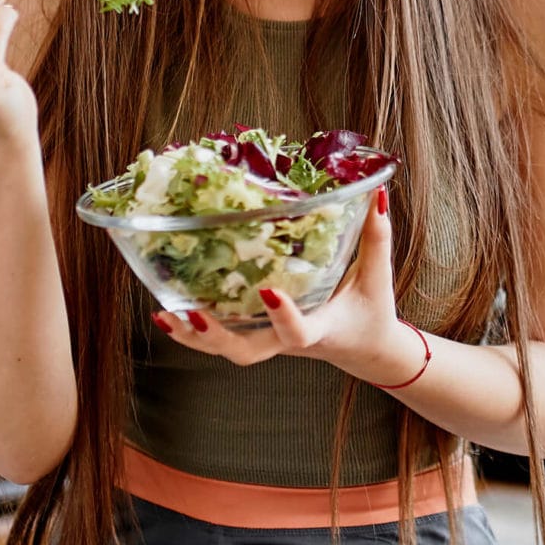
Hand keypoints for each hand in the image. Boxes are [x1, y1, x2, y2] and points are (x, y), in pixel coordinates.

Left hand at [149, 189, 424, 385]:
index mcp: (321, 329)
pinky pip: (221, 340)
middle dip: (216, 337)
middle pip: (246, 351)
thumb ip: (376, 237)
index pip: (299, 332)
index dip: (283, 316)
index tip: (268, 290)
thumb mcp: (377, 276)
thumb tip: (374, 193)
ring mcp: (270, 342)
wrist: (364, 349)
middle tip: (192, 314)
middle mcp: (288, 343)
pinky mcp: (258, 336)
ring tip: (167, 314)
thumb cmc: (371, 311)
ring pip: (227, 350)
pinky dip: (193, 331)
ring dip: (194, 337)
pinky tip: (168, 311)